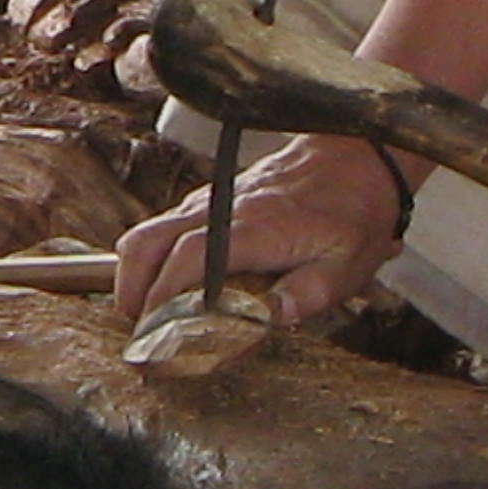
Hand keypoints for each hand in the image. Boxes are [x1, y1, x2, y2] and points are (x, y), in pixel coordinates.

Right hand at [111, 133, 413, 331]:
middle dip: (132, 289)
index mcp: (255, 227)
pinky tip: (168, 287)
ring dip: (137, 273)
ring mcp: (211, 201)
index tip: (155, 328)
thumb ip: (309, 293)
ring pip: (149, 232)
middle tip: (137, 329)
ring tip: (146, 315)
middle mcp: (223, 209)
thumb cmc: (353, 213)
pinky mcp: (210, 201)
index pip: (191, 256)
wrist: (355, 159)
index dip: (165, 293)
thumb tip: (272, 318)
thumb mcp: (347, 264)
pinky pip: (164, 226)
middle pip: (148, 241)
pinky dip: (152, 258)